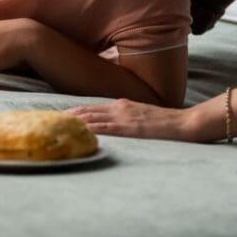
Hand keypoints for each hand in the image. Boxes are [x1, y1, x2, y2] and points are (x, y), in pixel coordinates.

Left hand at [69, 99, 200, 141]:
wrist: (185, 123)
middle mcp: (121, 107)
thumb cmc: (168, 122)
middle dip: (70, 115)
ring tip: (58, 124)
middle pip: (89, 110)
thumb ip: (129, 116)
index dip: (77, 111)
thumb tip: (115, 123)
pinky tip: (80, 131)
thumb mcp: (144, 115)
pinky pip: (107, 128)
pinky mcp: (131, 128)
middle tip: (51, 119)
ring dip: (75, 121)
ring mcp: (125, 116)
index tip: (62, 114)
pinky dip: (92, 129)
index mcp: (124, 104)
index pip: (94, 107)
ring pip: (93, 117)